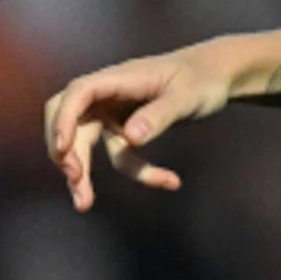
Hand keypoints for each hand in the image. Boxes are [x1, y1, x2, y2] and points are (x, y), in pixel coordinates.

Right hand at [43, 48, 235, 210]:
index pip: (78, 93)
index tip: (63, 150)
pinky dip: (137, 171)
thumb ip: (159, 115)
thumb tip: (130, 138)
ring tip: (84, 203)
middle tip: (75, 182)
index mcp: (119, 78)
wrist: (217, 75)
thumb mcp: (187, 96)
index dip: (64, 119)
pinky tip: (169, 180)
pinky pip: (118, 153)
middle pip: (69, 119)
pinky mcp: (123, 127)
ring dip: (81, 171)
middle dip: (65, 152)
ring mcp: (113, 111)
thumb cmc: (203, 79)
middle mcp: (108, 94)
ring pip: (84, 142)